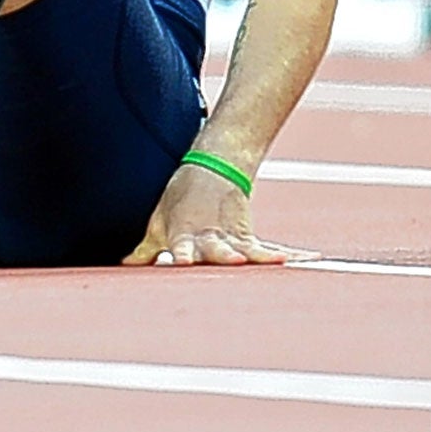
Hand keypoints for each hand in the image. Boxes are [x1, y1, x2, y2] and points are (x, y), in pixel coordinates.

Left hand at [122, 158, 313, 266]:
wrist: (213, 166)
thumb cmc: (180, 200)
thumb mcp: (158, 224)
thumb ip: (145, 249)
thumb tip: (125, 265)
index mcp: (183, 236)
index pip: (180, 248)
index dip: (180, 255)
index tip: (179, 261)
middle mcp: (208, 237)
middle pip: (214, 250)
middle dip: (218, 257)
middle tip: (229, 262)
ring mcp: (229, 236)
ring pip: (241, 250)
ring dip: (254, 257)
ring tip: (270, 261)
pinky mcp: (246, 236)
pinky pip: (264, 249)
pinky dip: (281, 255)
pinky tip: (305, 259)